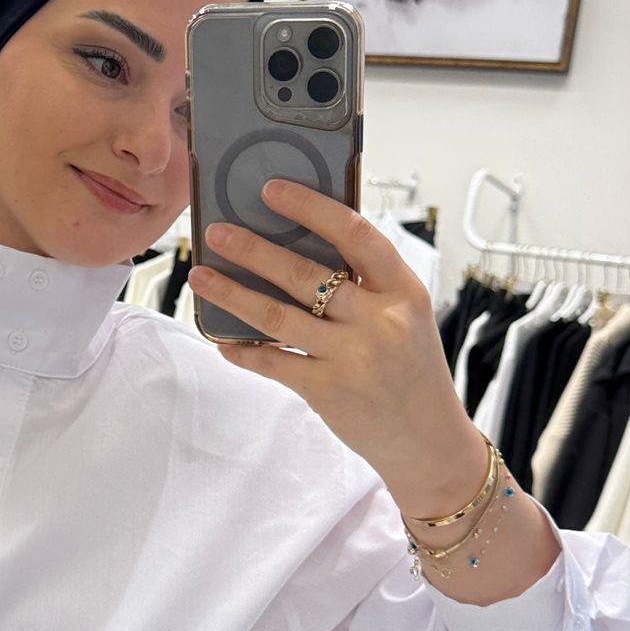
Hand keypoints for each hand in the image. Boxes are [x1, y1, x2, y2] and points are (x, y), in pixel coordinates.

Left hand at [190, 179, 483, 502]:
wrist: (428, 440)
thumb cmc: (412, 369)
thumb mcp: (406, 316)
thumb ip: (367, 284)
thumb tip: (304, 241)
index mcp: (403, 290)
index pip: (355, 234)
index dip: (311, 208)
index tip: (272, 190)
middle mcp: (379, 320)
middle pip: (305, 274)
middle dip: (253, 250)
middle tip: (217, 232)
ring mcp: (352, 357)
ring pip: (278, 316)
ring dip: (233, 294)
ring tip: (201, 277)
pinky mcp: (328, 391)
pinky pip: (273, 363)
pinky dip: (243, 350)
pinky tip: (220, 340)